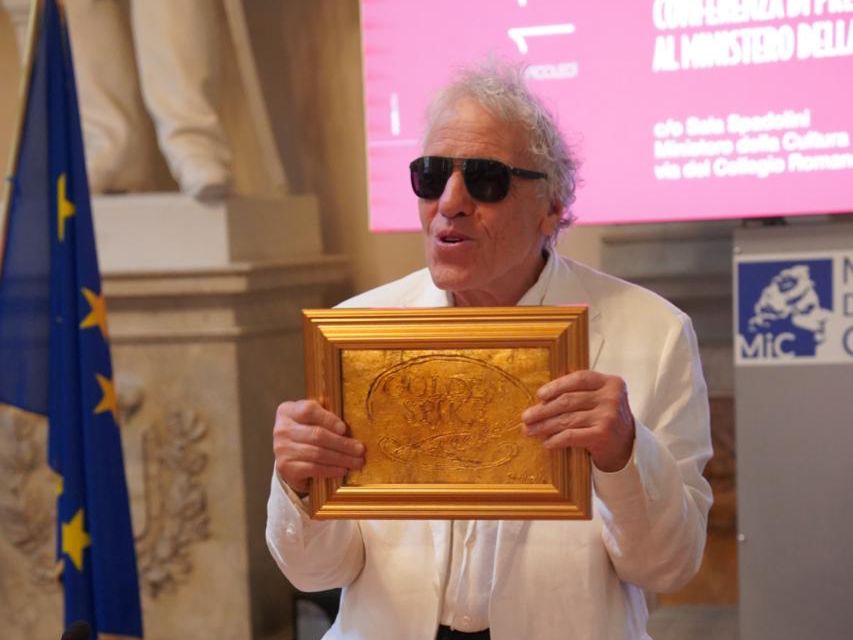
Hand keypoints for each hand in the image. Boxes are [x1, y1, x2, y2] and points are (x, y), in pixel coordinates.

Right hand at [273, 399, 364, 494]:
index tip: (344, 429)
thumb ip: (326, 418)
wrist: (290, 458)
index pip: (309, 410)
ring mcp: (281, 449)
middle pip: (317, 435)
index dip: (329, 419)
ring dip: (341, 458)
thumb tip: (351, 428)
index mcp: (288, 411)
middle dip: (343, 443)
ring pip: (317, 453)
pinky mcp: (286, 467)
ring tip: (356, 461)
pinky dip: (331, 470)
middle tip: (360, 449)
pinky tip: (343, 470)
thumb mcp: (312, 420)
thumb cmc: (307, 434)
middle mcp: (281, 429)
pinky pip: (313, 468)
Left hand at [521, 370, 635, 471]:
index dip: (556, 386)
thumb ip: (580, 391)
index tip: (539, 395)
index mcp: (610, 382)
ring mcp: (608, 416)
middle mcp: (611, 397)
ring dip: (544, 426)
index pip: (578, 379)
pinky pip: (572, 435)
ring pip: (567, 419)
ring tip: (530, 430)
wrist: (628, 445)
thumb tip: (541, 397)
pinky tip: (546, 442)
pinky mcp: (603, 435)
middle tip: (526, 417)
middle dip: (543, 410)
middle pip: (568, 401)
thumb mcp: (600, 398)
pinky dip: (556, 439)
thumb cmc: (606, 418)